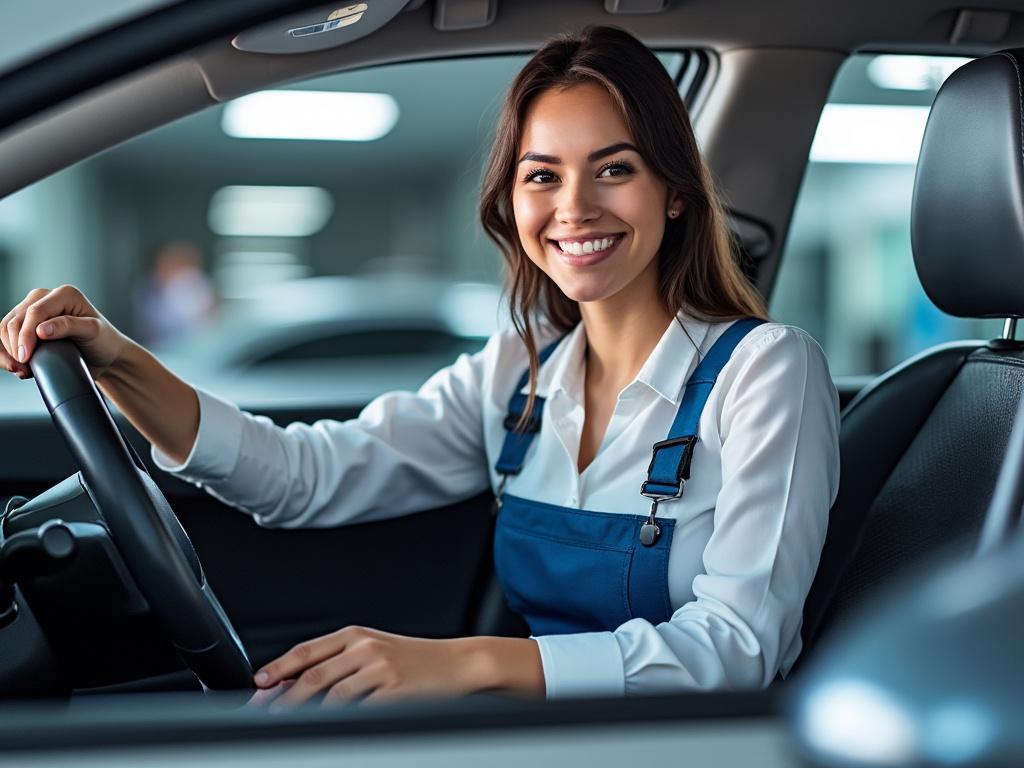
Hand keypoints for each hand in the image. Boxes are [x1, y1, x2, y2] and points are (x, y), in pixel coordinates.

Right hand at [1, 285, 129, 379]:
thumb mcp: (93, 332)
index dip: (25, 335)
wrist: (105, 355)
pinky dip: (5, 351)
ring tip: (21, 370)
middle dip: (14, 346)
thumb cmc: (104, 341)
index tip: (25, 358)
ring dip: (7, 351)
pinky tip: (15, 366)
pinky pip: (6, 335)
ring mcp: (33, 309)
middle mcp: (45, 297)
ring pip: (5, 327)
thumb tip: (41, 330)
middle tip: (23, 369)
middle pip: (16, 320)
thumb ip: (69, 326)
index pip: (34, 312)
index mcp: (64, 294)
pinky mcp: (27, 324)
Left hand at [249, 625, 491, 708]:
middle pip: (314, 676)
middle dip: (284, 698)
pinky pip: (361, 712)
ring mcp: (381, 670)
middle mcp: (366, 648)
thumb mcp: (374, 649)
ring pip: (333, 697)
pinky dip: (341, 723)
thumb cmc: (413, 659)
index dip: (279, 667)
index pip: (308, 651)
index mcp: (356, 635)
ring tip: (291, 726)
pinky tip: (330, 730)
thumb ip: (340, 661)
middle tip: (265, 713)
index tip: (259, 683)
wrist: (457, 663)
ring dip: (306, 714)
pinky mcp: (396, 692)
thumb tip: (298, 682)